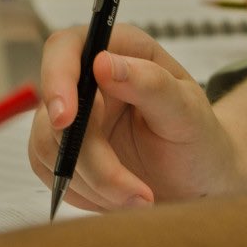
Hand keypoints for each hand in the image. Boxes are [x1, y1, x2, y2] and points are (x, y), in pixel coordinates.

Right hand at [29, 24, 239, 211]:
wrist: (197, 182)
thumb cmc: (198, 139)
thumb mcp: (187, 112)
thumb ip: (151, 83)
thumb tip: (103, 63)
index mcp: (119, 49)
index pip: (66, 49)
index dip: (57, 79)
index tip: (65, 118)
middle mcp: (88, 77)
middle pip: (56, 110)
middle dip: (91, 157)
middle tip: (136, 193)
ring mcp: (71, 115)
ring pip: (48, 147)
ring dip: (95, 183)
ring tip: (140, 198)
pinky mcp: (61, 151)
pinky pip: (51, 173)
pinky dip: (86, 193)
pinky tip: (121, 196)